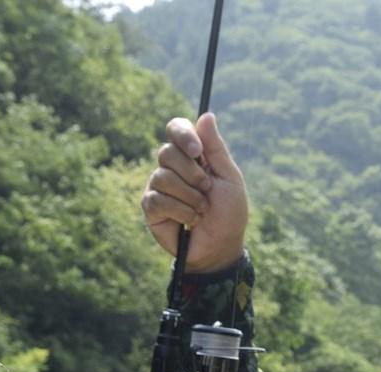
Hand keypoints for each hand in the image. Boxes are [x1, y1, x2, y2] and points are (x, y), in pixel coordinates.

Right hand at [140, 113, 248, 273]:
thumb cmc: (229, 214)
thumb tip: (206, 115)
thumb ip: (216, 148)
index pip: (176, 128)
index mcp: (193, 156)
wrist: (221, 247)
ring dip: (190, 197)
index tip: (197, 150)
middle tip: (207, 191)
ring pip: (162, 177)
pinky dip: (180, 211)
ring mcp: (158, 186)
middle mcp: (172, 167)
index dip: (183, 135)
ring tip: (202, 211)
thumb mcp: (229, 179)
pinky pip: (157, 199)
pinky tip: (190, 221)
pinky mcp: (150, 207)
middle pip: (167, 152)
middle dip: (193, 174)